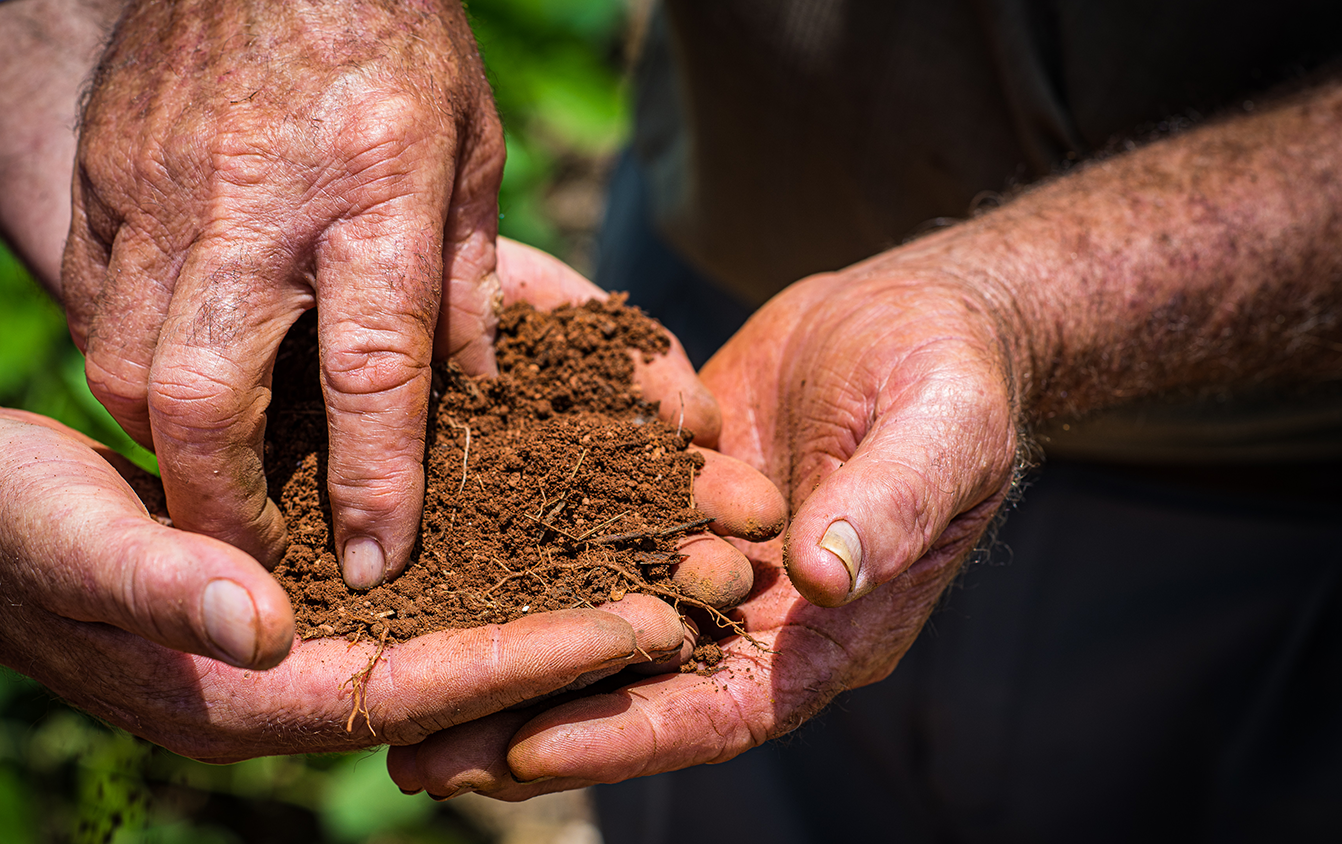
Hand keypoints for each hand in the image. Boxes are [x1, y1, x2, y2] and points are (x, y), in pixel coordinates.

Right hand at [0, 389, 701, 759]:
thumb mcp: (63, 543)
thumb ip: (160, 586)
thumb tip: (266, 628)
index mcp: (248, 692)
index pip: (422, 685)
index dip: (533, 657)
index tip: (640, 625)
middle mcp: (297, 673)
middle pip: (469, 667)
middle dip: (585, 638)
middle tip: (701, 598)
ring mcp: (306, 631)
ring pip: (463, 621)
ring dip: (565, 592)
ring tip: (670, 556)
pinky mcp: (308, 577)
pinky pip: (428, 575)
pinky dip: (503, 550)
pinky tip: (569, 511)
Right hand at [63, 0, 504, 587]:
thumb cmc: (396, 39)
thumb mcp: (469, 151)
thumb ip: (467, 281)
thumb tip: (472, 398)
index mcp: (373, 192)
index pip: (370, 373)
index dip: (375, 485)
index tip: (377, 562)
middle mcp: (254, 201)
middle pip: (203, 395)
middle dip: (221, 503)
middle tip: (253, 554)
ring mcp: (160, 186)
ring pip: (125, 362)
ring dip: (167, 440)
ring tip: (215, 467)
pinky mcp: (105, 173)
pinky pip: (93, 302)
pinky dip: (130, 360)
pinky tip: (174, 370)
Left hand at [387, 238, 1021, 796]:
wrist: (918, 323)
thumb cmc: (952, 376)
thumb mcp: (941, 429)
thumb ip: (892, 502)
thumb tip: (824, 576)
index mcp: (825, 635)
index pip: (716, 709)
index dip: (624, 733)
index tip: (523, 746)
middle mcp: (753, 625)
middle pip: (631, 698)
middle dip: (526, 730)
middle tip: (412, 755)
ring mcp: (701, 572)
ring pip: (590, 636)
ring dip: (501, 666)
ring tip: (389, 688)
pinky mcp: (662, 513)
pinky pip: (583, 552)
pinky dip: (513, 574)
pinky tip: (430, 573)